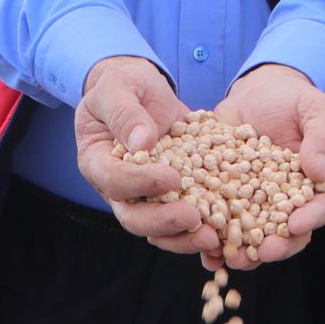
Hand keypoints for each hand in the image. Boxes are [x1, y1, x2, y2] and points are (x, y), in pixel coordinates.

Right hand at [74, 57, 218, 257]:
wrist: (143, 89)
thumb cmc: (123, 85)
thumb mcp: (118, 87)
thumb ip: (124, 113)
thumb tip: (142, 143)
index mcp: (97, 162)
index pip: (114, 180)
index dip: (140, 182)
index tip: (172, 177)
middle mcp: (118, 188)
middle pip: (134, 217)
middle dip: (164, 221)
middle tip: (193, 218)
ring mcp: (146, 196)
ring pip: (159, 229)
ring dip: (184, 237)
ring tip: (213, 237)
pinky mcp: (173, 196)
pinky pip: (185, 220)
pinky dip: (203, 227)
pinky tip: (227, 230)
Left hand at [212, 63, 324, 270]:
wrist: (257, 93)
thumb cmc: (293, 100)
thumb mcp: (316, 109)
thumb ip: (323, 137)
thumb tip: (318, 171)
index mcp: (318, 184)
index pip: (322, 206)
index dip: (311, 218)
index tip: (296, 225)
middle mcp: (289, 201)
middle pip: (288, 232)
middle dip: (276, 246)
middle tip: (262, 252)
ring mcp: (258, 204)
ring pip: (255, 235)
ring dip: (244, 251)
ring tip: (231, 258)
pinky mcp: (229, 199)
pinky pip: (223, 223)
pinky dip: (214, 239)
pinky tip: (204, 252)